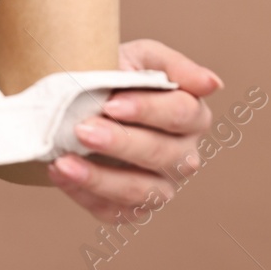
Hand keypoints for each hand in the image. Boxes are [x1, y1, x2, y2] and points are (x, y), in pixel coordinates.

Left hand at [46, 38, 221, 221]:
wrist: (75, 100)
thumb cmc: (115, 74)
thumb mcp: (140, 57)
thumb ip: (174, 66)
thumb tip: (213, 84)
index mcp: (191, 116)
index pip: (181, 115)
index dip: (148, 110)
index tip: (112, 104)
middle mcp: (183, 156)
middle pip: (163, 155)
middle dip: (121, 143)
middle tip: (82, 130)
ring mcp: (160, 185)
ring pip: (142, 191)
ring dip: (101, 178)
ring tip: (64, 161)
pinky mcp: (132, 208)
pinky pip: (114, 211)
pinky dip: (84, 193)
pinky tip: (58, 171)